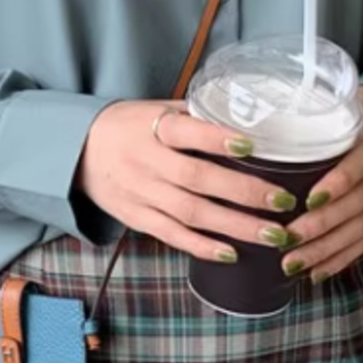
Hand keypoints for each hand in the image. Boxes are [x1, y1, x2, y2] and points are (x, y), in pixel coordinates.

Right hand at [74, 101, 304, 262]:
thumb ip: (196, 115)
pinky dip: (201, 246)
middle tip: (284, 201)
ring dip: (234, 226)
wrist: (78, 150)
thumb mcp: (157, 109)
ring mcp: (140, 193)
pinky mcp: (136, 218)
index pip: (186, 132)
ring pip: (190, 213)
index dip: (217, 139)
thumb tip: (248, 117)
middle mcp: (145, 161)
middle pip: (197, 179)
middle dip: (244, 193)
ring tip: (273, 235)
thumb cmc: (129, 125)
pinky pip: (171, 235)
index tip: (252, 146)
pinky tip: (232, 254)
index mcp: (152, 128)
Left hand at [279, 85, 362, 282]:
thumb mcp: (331, 112)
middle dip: (319, 227)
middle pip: (355, 204)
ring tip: (291, 264)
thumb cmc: (345, 119)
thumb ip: (300, 128)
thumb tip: (242, 137)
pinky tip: (314, 274)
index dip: (336, 184)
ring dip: (324, 250)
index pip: (357, 166)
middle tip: (284, 240)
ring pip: (358, 229)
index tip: (306, 199)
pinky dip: (339, 261)